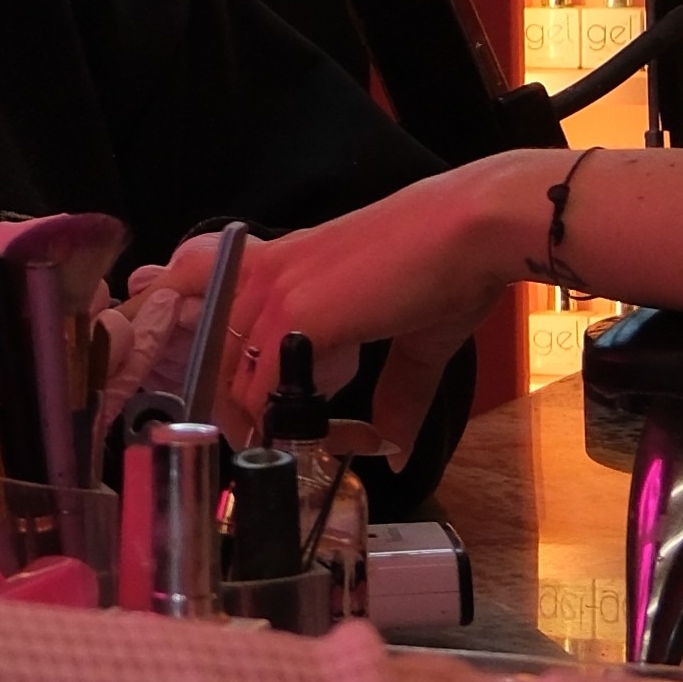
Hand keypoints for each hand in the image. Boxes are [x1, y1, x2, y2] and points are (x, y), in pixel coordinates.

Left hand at [135, 161, 551, 437]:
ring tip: (330, 438)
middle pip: (215, 365)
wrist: (472, 230)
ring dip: (275, 427)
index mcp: (279, 271)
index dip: (221, 367)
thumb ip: (394, 396)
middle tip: (297, 443)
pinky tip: (339, 431)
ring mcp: (273, 295)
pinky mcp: (294, 315)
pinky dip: (295, 426)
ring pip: (235, 385)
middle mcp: (263, 279)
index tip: (259, 408)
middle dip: (247, 416)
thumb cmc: (447, 269)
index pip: (211, 318)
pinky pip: (264, 392)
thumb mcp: (411, 341)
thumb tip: (394, 451)